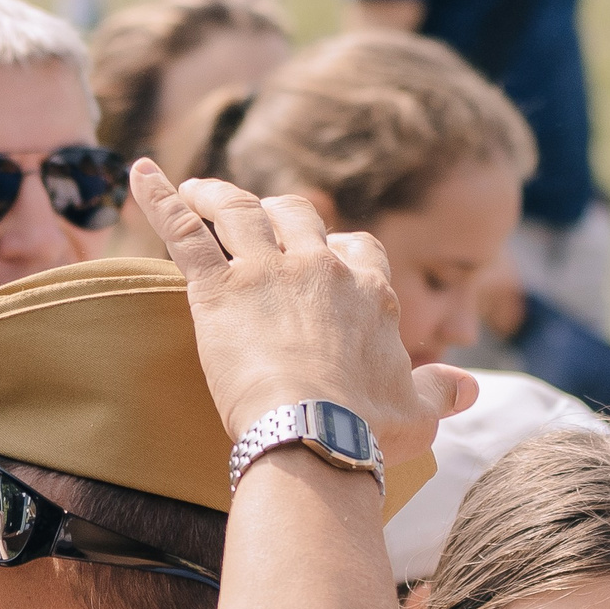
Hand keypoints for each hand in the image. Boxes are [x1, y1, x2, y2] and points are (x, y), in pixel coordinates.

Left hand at [127, 158, 474, 468]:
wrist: (315, 434)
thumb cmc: (366, 430)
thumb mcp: (417, 412)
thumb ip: (441, 392)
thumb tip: (470, 388)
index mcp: (371, 291)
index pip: (358, 247)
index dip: (338, 247)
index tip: (325, 254)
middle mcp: (322, 267)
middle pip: (296, 216)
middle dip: (274, 211)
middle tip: (249, 217)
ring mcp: (268, 272)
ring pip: (239, 212)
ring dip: (216, 196)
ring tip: (196, 190)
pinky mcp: (219, 289)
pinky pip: (184, 231)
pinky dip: (160, 199)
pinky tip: (139, 174)